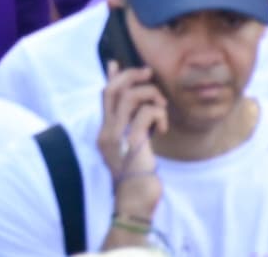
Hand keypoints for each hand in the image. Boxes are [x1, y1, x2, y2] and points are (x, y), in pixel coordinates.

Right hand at [95, 66, 164, 230]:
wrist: (136, 202)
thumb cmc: (138, 180)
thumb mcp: (133, 151)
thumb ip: (133, 133)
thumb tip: (140, 116)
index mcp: (105, 132)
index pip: (104, 97)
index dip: (112, 78)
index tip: (116, 64)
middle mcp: (107, 131)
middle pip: (112, 90)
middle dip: (131, 77)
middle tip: (148, 74)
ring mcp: (117, 136)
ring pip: (128, 97)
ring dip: (149, 95)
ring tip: (161, 106)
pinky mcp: (132, 141)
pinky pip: (145, 113)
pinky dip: (158, 114)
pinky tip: (163, 128)